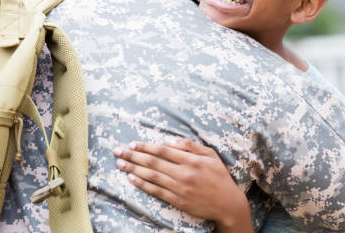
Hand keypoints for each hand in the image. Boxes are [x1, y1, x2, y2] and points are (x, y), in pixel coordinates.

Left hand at [113, 138, 253, 232]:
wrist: (226, 202)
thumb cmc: (219, 176)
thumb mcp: (210, 155)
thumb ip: (190, 146)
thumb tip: (169, 141)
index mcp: (191, 160)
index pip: (163, 150)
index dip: (146, 146)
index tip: (133, 144)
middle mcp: (183, 173)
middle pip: (153, 162)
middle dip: (133, 156)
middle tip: (118, 152)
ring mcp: (179, 188)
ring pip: (152, 176)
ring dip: (133, 169)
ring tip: (120, 164)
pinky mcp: (177, 200)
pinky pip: (156, 191)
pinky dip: (142, 184)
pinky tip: (131, 179)